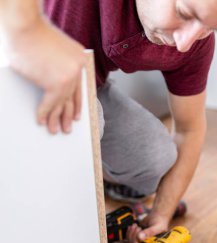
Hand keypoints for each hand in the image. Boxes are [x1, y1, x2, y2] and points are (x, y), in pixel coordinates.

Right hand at [3, 17, 85, 133]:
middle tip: (67, 128)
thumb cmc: (34, 35)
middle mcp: (77, 69)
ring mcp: (68, 77)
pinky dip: (45, 114)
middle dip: (68, 116)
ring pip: (62, 104)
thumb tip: (53, 83)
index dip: (76, 105)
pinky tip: (42, 121)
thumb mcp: (55, 50)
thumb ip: (60, 66)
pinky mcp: (56, 84)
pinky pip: (50, 104)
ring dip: (57, 119)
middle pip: (72, 99)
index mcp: (80, 60)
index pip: (79, 89)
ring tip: (55, 130)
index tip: (76, 116)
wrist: (24, 25)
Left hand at [126, 211, 169, 242]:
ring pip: (130, 241)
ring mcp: (140, 240)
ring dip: (131, 233)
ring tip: (136, 226)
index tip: (136, 241)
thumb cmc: (160, 222)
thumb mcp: (157, 227)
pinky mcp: (136, 236)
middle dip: (134, 236)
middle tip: (139, 228)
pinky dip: (129, 231)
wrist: (157, 216)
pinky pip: (129, 237)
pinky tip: (132, 226)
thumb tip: (140, 237)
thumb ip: (150, 232)